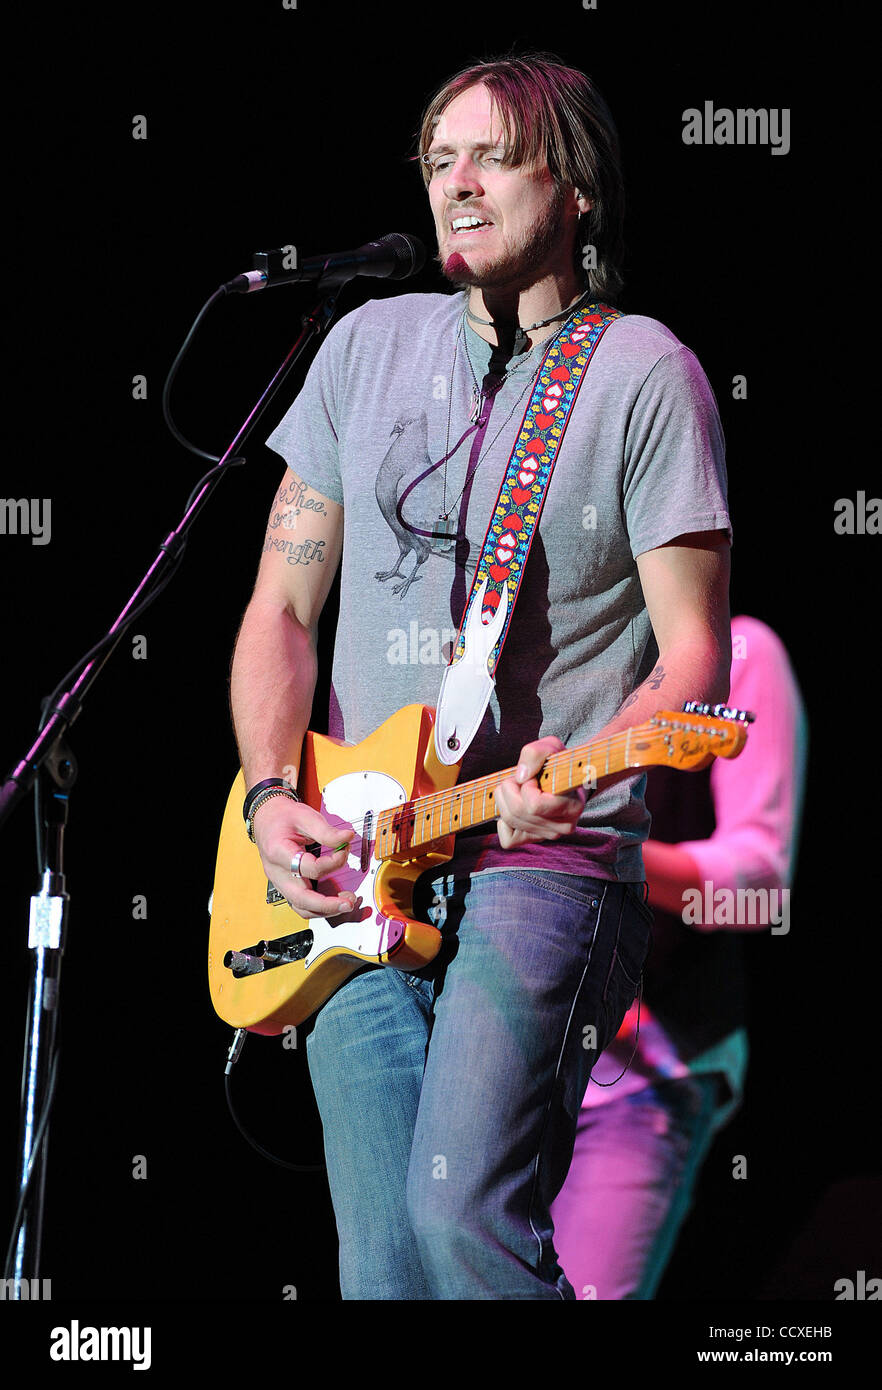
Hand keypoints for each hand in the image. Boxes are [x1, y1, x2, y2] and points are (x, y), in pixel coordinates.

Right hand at [251, 795, 357, 918]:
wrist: (266, 819)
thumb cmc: (283, 818)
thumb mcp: (305, 816)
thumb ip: (326, 831)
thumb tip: (347, 837)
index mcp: (278, 852)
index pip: (308, 867)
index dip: (332, 863)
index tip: (344, 852)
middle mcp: (277, 872)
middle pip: (301, 899)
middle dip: (327, 905)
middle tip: (348, 903)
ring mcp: (279, 882)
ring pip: (300, 907)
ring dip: (324, 910)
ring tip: (345, 903)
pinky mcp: (285, 886)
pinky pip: (300, 904)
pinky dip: (318, 907)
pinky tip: (333, 902)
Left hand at [494, 736, 585, 849]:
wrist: (566, 778)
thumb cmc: (558, 763)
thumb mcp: (550, 747)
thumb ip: (534, 754)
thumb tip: (520, 777)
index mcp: (572, 807)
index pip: (534, 805)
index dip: (527, 786)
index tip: (535, 776)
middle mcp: (563, 827)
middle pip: (517, 812)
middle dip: (510, 789)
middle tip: (520, 779)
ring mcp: (549, 836)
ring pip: (510, 821)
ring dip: (505, 799)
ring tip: (517, 789)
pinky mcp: (535, 840)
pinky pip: (508, 840)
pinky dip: (504, 823)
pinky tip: (514, 808)